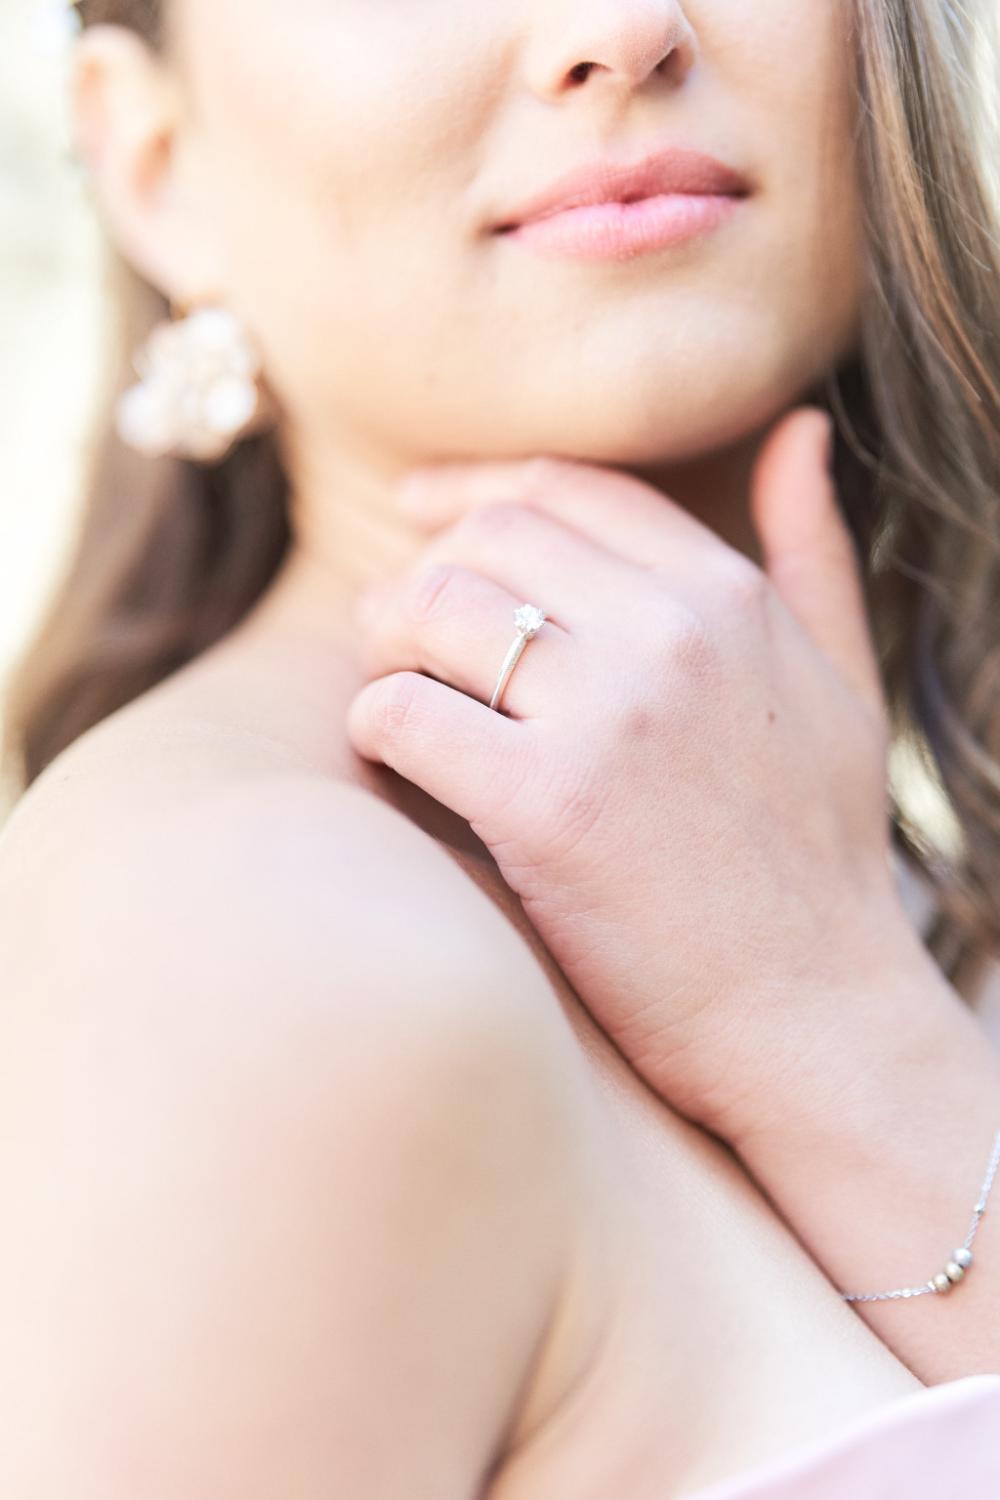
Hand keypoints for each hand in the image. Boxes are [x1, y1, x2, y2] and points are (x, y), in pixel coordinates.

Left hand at [345, 407, 904, 1142]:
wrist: (816, 1014)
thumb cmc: (820, 859)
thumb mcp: (843, 685)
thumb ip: (814, 551)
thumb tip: (800, 428)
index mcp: (729, 597)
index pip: (565, 491)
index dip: (474, 489)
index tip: (419, 514)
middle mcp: (670, 634)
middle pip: (486, 540)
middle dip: (422, 569)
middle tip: (397, 624)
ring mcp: (609, 717)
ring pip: (431, 610)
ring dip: (385, 639)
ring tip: (389, 681)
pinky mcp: (546, 806)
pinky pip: (403, 713)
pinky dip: (375, 723)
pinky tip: (389, 750)